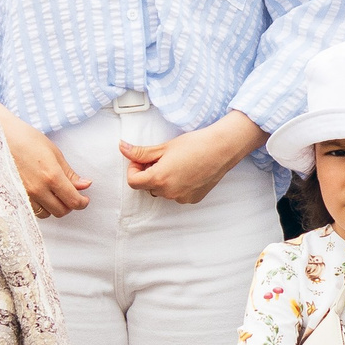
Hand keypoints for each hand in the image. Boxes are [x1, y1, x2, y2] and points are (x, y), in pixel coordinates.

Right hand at [2, 113, 88, 217]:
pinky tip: (41, 195)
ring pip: (46, 214)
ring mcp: (25, 194)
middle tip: (70, 195)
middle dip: (69, 205)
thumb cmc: (28, 140)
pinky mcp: (15, 196)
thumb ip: (70, 173)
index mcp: (51, 176)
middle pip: (61, 211)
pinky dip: (40, 206)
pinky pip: (32, 211)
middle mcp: (38, 189)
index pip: (73, 201)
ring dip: (54, 207)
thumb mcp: (54, 153)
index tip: (84, 199)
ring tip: (54, 194)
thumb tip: (85, 185)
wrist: (2, 137)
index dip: (82, 203)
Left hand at [122, 114, 261, 205]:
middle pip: (147, 186)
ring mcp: (181, 198)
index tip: (142, 159)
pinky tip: (187, 171)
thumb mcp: (164, 147)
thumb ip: (140, 152)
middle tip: (161, 158)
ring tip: (176, 164)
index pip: (133, 181)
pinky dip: (177, 185)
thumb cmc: (194, 145)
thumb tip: (122, 148)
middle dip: (149, 173)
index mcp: (158, 178)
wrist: (221, 149)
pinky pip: (176, 194)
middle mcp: (168, 192)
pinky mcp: (192, 199)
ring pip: (162, 191)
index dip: (133, 169)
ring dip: (163, 180)